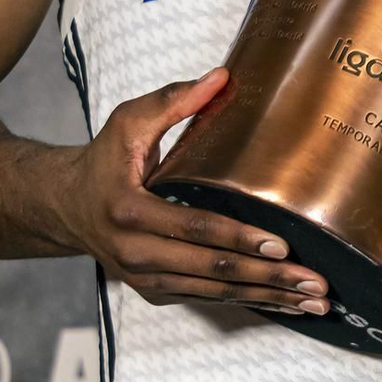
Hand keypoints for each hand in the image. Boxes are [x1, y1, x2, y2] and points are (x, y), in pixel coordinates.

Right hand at [49, 68, 330, 313]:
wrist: (67, 206)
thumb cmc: (104, 161)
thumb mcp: (128, 122)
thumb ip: (173, 101)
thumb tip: (221, 78)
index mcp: (129, 211)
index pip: (194, 228)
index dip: (238, 237)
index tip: (281, 244)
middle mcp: (136, 253)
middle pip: (212, 270)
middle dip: (268, 277)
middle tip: (314, 282)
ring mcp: (146, 280)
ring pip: (215, 293)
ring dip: (268, 297)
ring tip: (312, 302)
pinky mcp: (157, 293)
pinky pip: (209, 299)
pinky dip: (249, 302)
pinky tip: (285, 303)